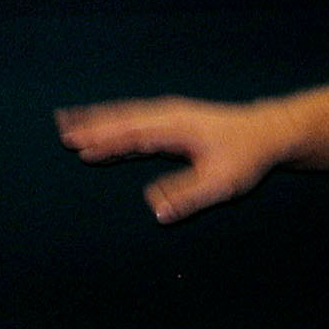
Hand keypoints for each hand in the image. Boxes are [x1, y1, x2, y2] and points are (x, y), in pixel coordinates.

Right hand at [57, 97, 288, 222]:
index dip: (104, 139)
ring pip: (127, 118)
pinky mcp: (172, 123)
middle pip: (122, 119)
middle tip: (61, 129)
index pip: (131, 133)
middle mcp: (167, 116)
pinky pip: (137, 124)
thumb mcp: (220, 182)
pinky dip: (116, 129)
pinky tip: (104, 140)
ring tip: (71, 126)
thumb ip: (186, 196)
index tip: (77, 144)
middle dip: (92, 125)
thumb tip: (154, 211)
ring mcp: (169, 117)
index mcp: (174, 127)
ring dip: (100, 122)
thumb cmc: (244, 157)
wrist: (267, 132)